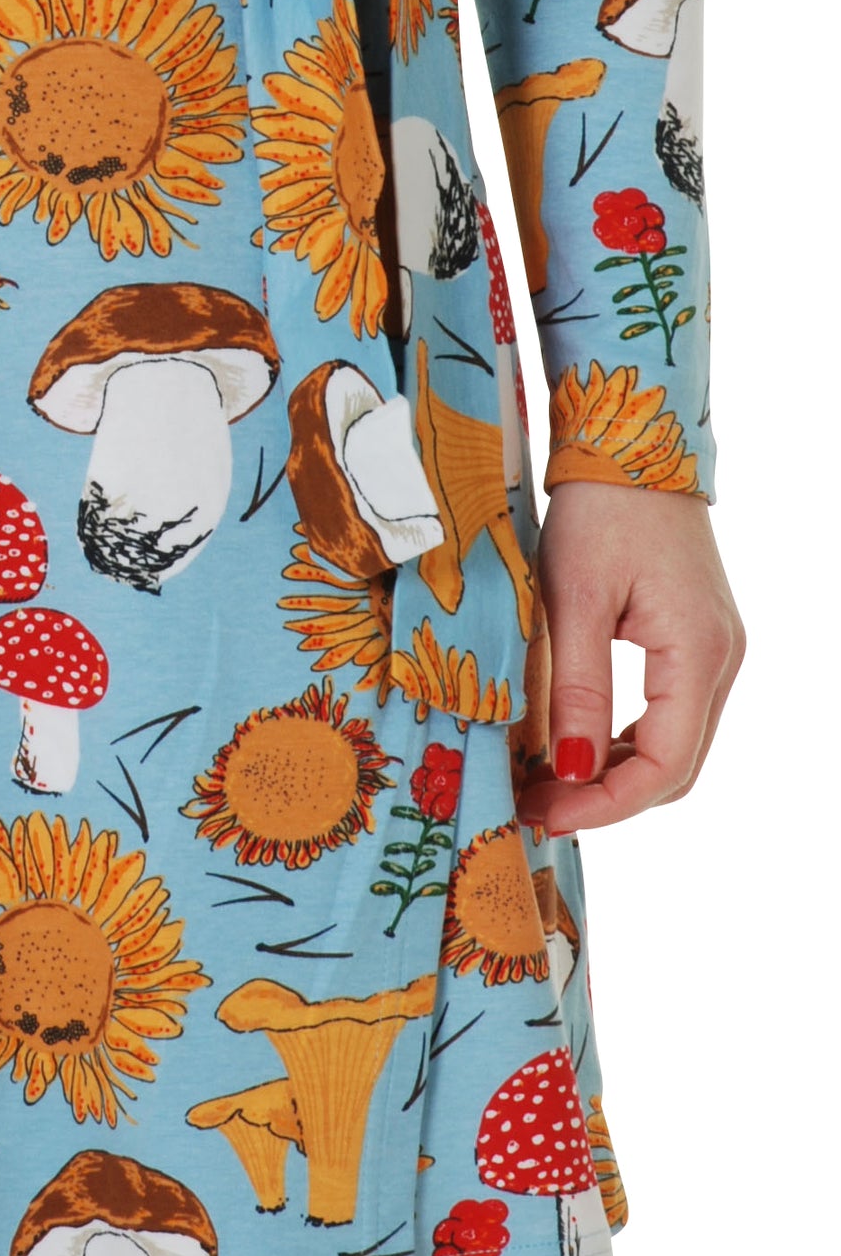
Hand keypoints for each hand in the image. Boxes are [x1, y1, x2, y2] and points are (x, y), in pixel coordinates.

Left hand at [514, 482, 744, 836]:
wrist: (632, 441)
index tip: (545, 814)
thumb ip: (576, 687)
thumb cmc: (599, 509)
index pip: (665, 765)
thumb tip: (567, 770)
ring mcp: (713, 648)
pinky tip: (572, 739)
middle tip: (535, 805)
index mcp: (697, 652)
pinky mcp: (695, 636)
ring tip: (543, 780)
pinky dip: (622, 736)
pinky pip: (667, 711)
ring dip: (612, 770)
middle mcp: (720, 659)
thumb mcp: (574, 597)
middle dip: (607, 796)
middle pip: (675, 765)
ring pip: (673, 742)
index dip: (606, 804)